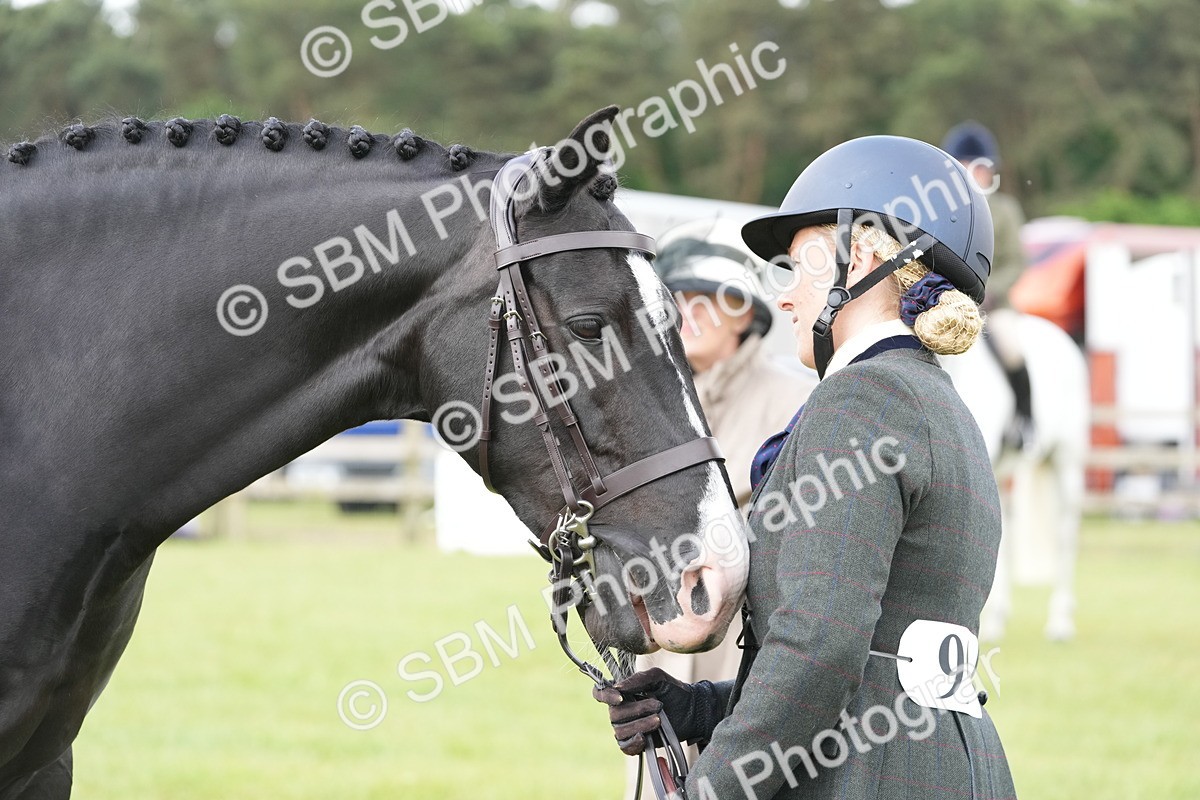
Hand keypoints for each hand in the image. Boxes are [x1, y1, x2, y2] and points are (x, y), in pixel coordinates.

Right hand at [592, 668, 714, 755]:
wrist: (692, 710)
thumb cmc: (673, 691)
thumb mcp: (658, 677)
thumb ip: (637, 679)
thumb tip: (618, 687)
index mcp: (622, 692)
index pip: (599, 693)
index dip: (605, 696)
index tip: (620, 697)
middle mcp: (621, 710)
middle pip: (613, 714)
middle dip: (637, 710)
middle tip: (658, 705)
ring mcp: (627, 727)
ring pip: (620, 731)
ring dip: (640, 724)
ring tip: (659, 719)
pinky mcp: (636, 742)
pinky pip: (625, 747)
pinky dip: (634, 743)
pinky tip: (645, 737)